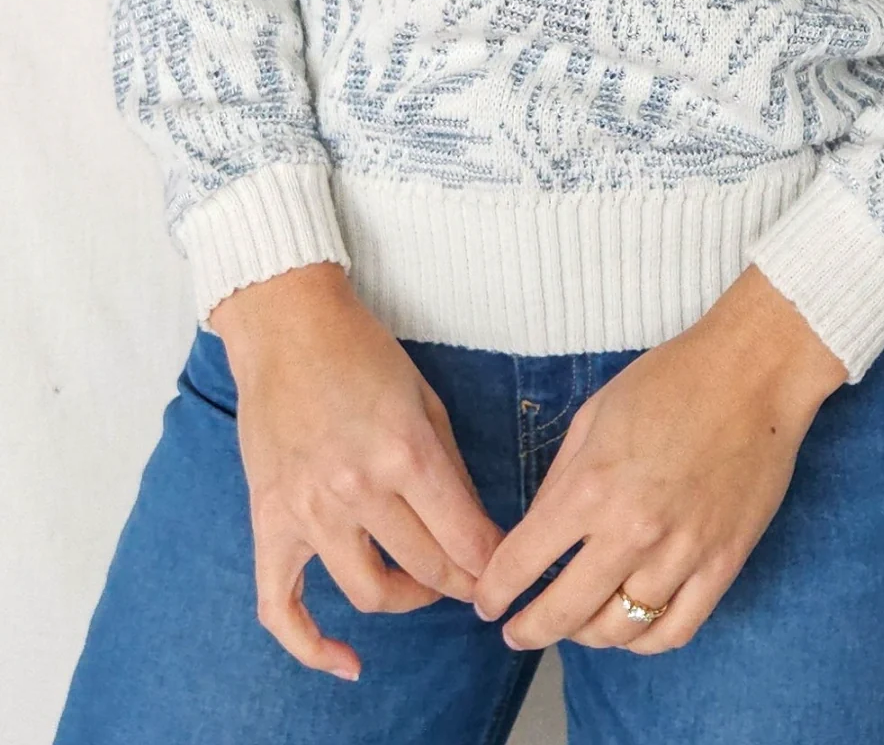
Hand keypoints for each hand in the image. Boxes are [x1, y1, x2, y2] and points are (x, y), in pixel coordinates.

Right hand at [210, 262, 504, 681]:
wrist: (287, 328)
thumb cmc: (362, 354)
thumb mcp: (425, 400)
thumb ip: (451, 469)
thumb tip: (476, 529)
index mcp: (405, 453)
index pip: (464, 539)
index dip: (494, 564)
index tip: (508, 569)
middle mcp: (358, 489)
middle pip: (427, 569)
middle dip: (463, 581)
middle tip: (477, 577)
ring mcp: (309, 510)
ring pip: (371, 592)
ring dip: (410, 599)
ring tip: (425, 585)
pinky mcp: (270, 521)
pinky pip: (281, 607)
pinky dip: (311, 645)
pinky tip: (348, 660)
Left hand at [471, 264, 847, 653]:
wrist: (752, 372)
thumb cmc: (670, 380)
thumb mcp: (595, 414)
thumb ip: (562, 477)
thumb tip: (541, 531)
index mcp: (591, 487)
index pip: (523, 562)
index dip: (496, 590)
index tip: (487, 602)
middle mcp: (631, 531)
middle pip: (565, 613)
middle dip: (529, 631)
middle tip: (517, 632)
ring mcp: (681, 553)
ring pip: (620, 631)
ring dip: (587, 637)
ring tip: (576, 627)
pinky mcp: (723, 564)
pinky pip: (676, 630)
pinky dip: (645, 641)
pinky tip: (630, 627)